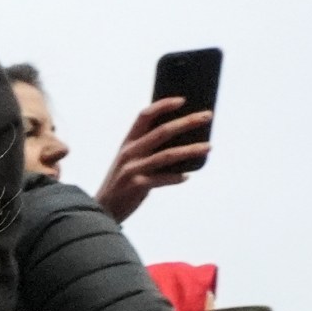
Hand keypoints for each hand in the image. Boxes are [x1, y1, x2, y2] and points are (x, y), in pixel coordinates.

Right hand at [95, 98, 212, 222]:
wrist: (103, 210)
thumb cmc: (122, 184)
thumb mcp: (128, 162)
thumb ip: (146, 150)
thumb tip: (179, 142)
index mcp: (128, 143)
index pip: (144, 116)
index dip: (163, 105)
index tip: (182, 100)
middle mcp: (130, 152)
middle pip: (162, 131)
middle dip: (187, 122)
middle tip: (207, 116)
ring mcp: (133, 169)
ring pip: (167, 155)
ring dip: (190, 150)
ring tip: (208, 147)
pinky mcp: (137, 185)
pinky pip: (163, 179)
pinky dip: (177, 178)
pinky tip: (188, 176)